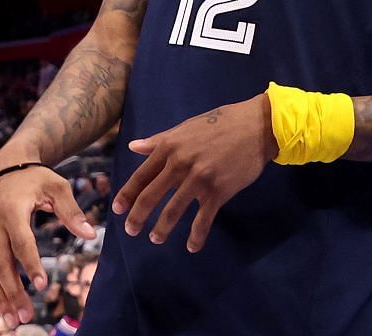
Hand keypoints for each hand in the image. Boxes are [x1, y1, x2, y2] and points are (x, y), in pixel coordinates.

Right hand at [0, 163, 92, 324]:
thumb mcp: (56, 187)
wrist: (4, 167)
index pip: (21, 242)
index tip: (43, 286)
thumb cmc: (34, 179)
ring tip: (11, 320)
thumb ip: (72, 211)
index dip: (31, 265)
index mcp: (11, 210)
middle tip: (26, 316)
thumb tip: (91, 234)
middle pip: (0, 263)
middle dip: (12, 292)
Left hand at [112, 94, 272, 252]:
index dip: (127, 194)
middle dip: (138, 216)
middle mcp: (179, 164)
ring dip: (162, 229)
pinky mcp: (218, 192)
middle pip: (151, 196)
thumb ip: (159, 140)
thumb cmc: (219, 124)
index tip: (117, 209)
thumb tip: (134, 147)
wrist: (255, 127)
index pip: (141, 175)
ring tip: (155, 239)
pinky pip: (203, 220)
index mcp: (169, 147)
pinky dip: (196, 236)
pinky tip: (192, 246)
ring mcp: (198, 179)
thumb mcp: (185, 127)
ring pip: (173, 211)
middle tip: (130, 231)